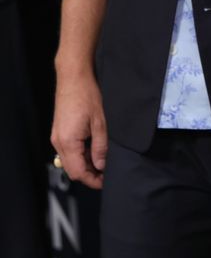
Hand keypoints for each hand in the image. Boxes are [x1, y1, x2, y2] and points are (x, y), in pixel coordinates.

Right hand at [51, 72, 107, 189]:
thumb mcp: (100, 123)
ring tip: (103, 158)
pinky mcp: (59, 131)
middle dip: (89, 173)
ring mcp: (57, 136)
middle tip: (106, 171)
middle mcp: (58, 142)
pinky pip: (68, 150)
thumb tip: (101, 166)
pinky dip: (80, 153)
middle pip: (72, 169)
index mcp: (68, 142)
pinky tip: (93, 147)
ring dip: (85, 163)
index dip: (92, 180)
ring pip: (70, 160)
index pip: (78, 172)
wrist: (74, 76)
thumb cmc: (87, 95)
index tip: (105, 181)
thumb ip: (100, 147)